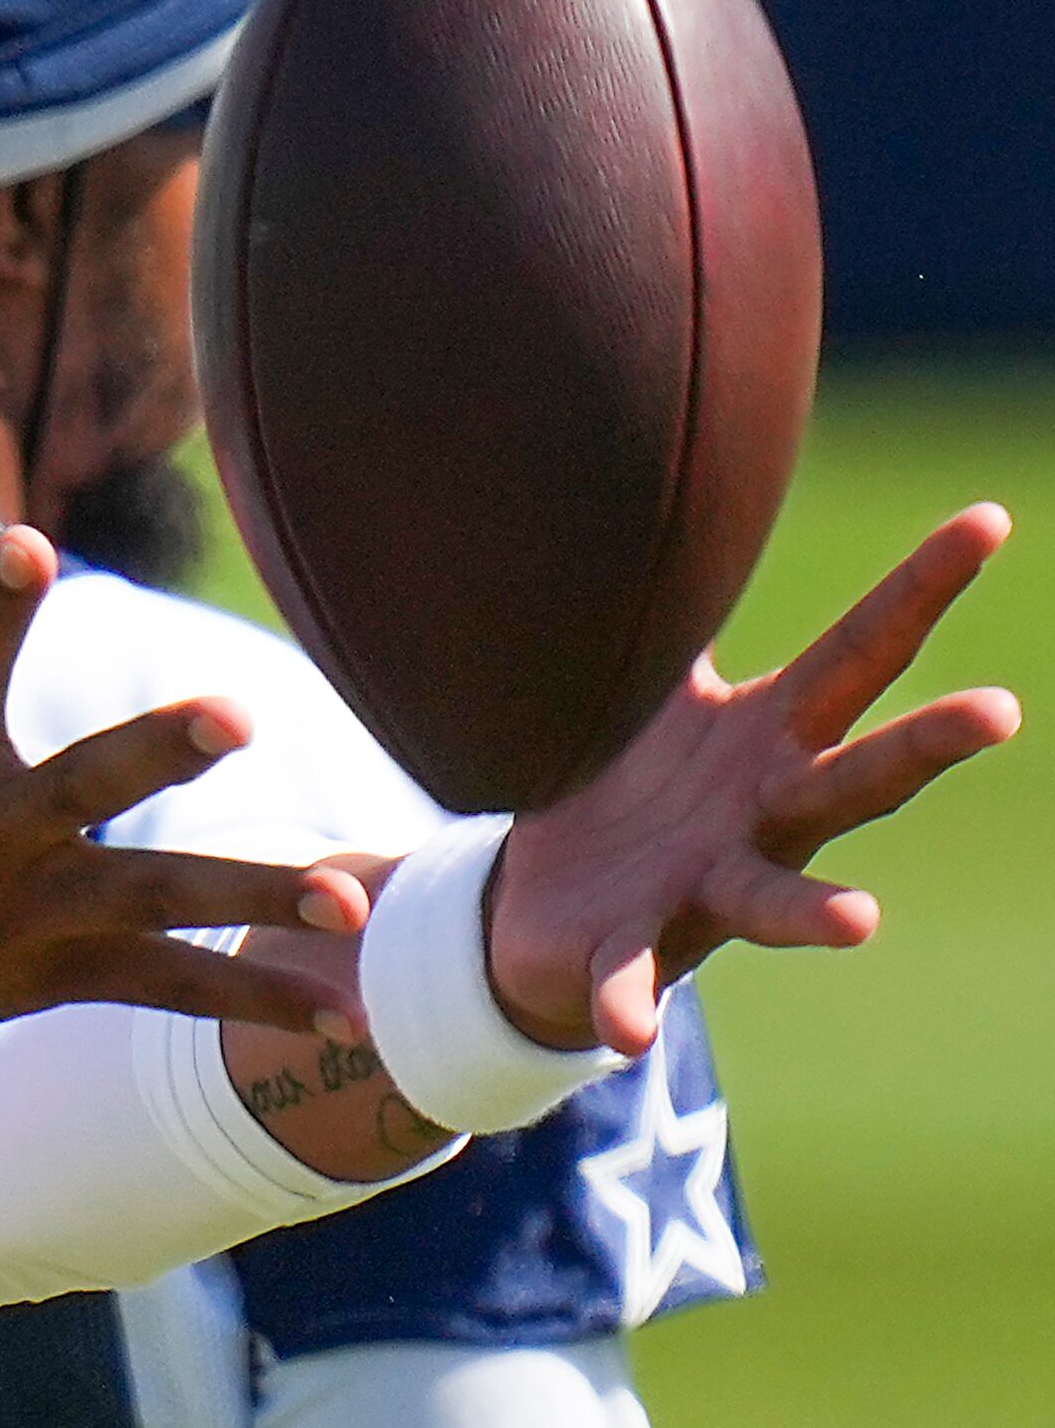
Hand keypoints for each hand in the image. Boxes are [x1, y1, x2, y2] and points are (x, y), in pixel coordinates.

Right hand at [0, 431, 369, 1036]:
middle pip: (78, 788)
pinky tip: (348, 1017)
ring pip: (148, 900)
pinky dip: (251, 1001)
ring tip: (347, 903)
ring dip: (248, 900)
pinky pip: (165, 988)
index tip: (28, 546)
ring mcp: (22, 911)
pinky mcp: (55, 974)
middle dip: (156, 752)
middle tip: (237, 713)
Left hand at [486, 505, 1019, 1053]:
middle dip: (925, 744)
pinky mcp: (629, 950)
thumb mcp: (652, 695)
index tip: (988, 520)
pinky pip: (628, 980)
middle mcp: (760, 819)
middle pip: (856, 774)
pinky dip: (624, 1003)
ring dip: (814, 914)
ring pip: (773, 899)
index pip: (859, 651)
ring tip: (859, 923)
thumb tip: (683, 506)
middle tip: (999, 710)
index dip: (922, 585)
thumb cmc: (620, 785)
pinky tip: (626, 1034)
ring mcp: (705, 890)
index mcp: (766, 739)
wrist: (540, 911)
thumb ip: (674, 618)